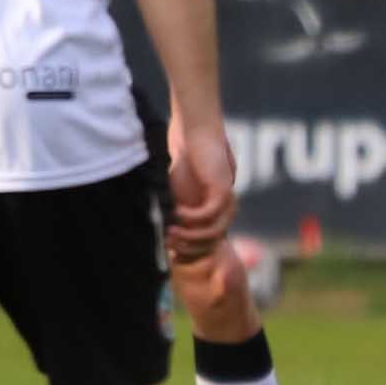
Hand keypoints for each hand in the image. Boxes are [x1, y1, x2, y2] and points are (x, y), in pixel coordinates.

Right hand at [163, 109, 238, 266]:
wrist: (195, 134)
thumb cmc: (184, 159)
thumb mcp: (176, 191)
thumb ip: (173, 210)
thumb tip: (157, 232)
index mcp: (215, 213)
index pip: (206, 243)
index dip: (188, 250)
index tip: (168, 250)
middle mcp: (225, 211)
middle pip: (210, 242)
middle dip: (188, 247)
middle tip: (166, 243)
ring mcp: (227, 203)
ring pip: (212, 233)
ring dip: (190, 236)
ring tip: (170, 232)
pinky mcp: (223, 192)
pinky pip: (208, 215)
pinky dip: (191, 218)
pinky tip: (175, 213)